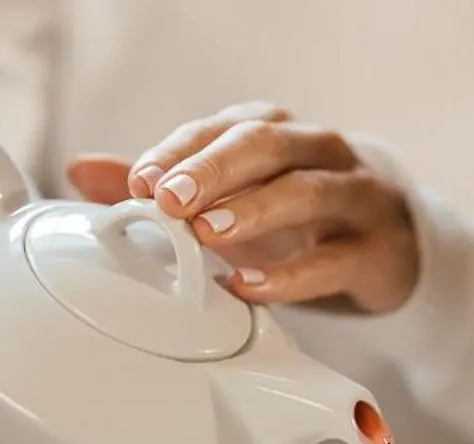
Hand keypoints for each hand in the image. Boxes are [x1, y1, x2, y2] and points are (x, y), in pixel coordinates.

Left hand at [122, 103, 419, 313]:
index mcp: (277, 131)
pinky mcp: (377, 250)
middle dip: (212, 169)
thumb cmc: (302, 222)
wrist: (391, 252)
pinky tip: (249, 287)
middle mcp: (319, 151)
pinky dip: (288, 274)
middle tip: (167, 199)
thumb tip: (83, 170)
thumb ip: (165, 187)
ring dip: (253, 209)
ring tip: (207, 234)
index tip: (141, 182)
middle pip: (265, 144)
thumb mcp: (234, 201)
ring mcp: (356, 197)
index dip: (181, 150)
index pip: (224, 127)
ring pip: (306, 188)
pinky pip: (333, 259)